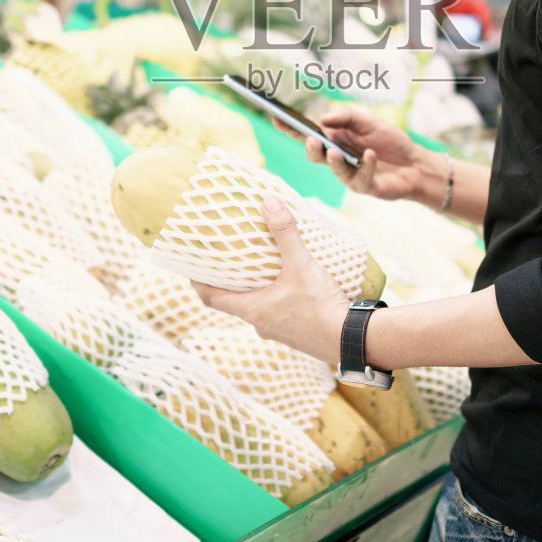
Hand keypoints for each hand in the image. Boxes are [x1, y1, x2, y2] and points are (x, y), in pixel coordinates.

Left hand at [193, 197, 349, 363]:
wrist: (351, 339)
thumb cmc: (320, 306)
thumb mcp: (301, 265)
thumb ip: (285, 233)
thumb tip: (268, 202)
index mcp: (253, 310)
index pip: (211, 298)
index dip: (198, 282)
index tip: (191, 267)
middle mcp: (261, 324)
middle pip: (234, 302)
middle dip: (230, 283)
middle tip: (229, 261)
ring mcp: (279, 332)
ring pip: (259, 309)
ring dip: (256, 291)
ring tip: (261, 268)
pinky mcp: (297, 334)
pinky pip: (279, 314)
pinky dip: (277, 300)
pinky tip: (290, 286)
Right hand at [288, 106, 438, 203]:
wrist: (415, 163)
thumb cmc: (389, 141)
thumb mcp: (368, 121)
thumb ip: (346, 117)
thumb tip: (322, 120)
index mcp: (334, 139)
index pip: (307, 133)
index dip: (290, 127)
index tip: (276, 118)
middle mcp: (337, 157)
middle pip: (314, 155)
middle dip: (310, 148)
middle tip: (312, 141)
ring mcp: (349, 174)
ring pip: (334, 169)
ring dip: (334, 160)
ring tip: (335, 151)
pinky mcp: (364, 186)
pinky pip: (360, 178)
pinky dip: (365, 165)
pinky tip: (371, 155)